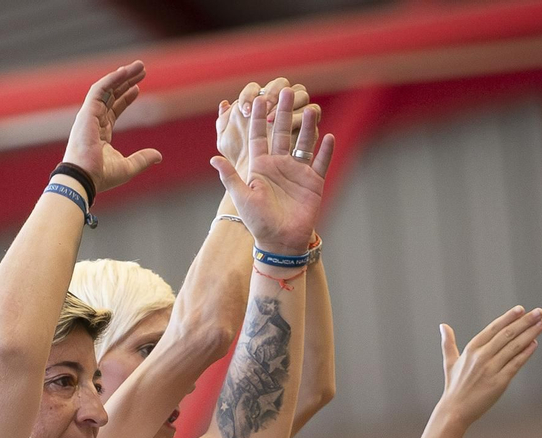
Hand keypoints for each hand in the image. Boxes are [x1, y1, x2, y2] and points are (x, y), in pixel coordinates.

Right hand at [61, 61, 162, 195]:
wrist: (85, 177)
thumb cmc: (101, 175)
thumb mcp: (128, 167)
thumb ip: (143, 159)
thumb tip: (158, 156)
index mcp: (100, 133)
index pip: (113, 109)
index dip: (126, 98)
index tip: (138, 88)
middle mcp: (93, 121)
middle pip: (111, 95)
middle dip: (126, 81)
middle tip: (141, 70)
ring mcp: (89, 116)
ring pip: (106, 88)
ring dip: (122, 75)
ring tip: (138, 66)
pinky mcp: (87, 112)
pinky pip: (99, 89)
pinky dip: (111, 79)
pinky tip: (124, 71)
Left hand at [210, 88, 334, 255]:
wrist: (280, 242)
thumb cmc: (258, 222)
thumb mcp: (241, 198)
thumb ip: (230, 177)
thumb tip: (214, 158)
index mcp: (260, 166)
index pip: (259, 137)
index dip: (259, 118)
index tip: (259, 98)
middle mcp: (279, 165)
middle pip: (282, 133)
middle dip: (284, 113)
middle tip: (287, 90)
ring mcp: (297, 173)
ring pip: (303, 143)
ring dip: (308, 127)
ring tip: (312, 108)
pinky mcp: (313, 183)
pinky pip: (320, 162)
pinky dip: (325, 150)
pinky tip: (328, 136)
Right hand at [436, 306, 541, 427]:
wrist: (455, 410)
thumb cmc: (454, 387)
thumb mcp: (449, 362)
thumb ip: (448, 343)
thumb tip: (443, 326)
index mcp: (471, 349)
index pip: (493, 328)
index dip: (508, 318)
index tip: (521, 309)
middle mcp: (481, 356)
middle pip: (507, 334)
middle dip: (525, 322)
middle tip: (540, 312)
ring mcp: (491, 369)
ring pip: (514, 347)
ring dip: (530, 334)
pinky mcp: (499, 382)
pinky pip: (515, 364)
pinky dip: (526, 353)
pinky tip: (534, 344)